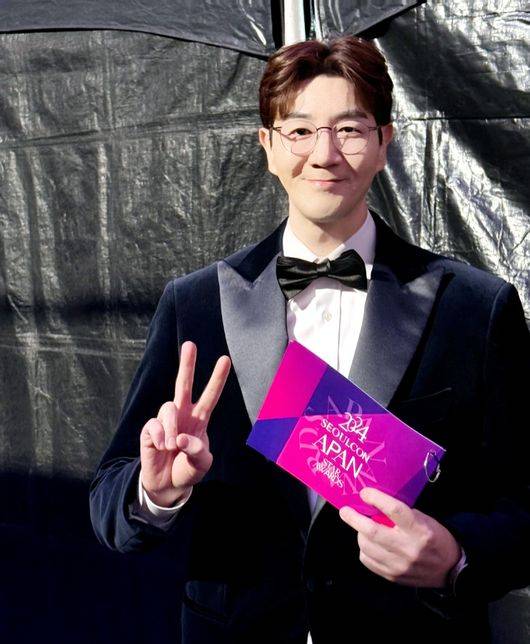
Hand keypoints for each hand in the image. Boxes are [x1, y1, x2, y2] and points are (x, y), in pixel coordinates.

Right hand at [139, 341, 230, 506]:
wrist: (168, 485)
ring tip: (172, 446)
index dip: (217, 378)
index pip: (210, 395)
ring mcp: (165, 420)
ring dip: (171, 428)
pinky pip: (153, 425)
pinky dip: (160, 437)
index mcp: (199, 419)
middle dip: (187, 364)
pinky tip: (162, 447)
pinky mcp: (150, 430)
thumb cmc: (187, 470)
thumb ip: (198, 451)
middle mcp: (182, 414)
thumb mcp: (201, 465)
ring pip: (168, 408)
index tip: (225, 359)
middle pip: (183, 384)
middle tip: (190, 345)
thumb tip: (181, 438)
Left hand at [339, 487, 461, 587]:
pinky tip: (369, 544)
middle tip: (345, 511)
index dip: (376, 498)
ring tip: (362, 528)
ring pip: (366, 547)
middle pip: (372, 531)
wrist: (449, 568)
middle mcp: (408, 548)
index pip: (394, 510)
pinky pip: (368, 561)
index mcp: (419, 529)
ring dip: (360, 534)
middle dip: (354, 518)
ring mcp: (399, 565)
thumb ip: (400, 514)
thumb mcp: (423, 519)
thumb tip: (373, 504)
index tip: (364, 492)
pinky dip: (364, 550)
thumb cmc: (434, 537)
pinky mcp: (393, 576)